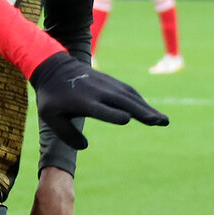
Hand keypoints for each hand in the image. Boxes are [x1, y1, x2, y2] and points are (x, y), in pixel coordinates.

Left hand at [29, 53, 168, 150]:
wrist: (54, 68)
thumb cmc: (52, 97)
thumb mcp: (51, 117)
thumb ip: (66, 134)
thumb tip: (84, 147)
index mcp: (82, 101)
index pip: (101, 109)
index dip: (113, 114)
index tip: (127, 119)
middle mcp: (97, 91)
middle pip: (123, 102)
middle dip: (142, 111)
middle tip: (160, 122)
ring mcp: (105, 84)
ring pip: (129, 96)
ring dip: (147, 107)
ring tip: (162, 120)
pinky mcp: (109, 81)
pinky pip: (128, 91)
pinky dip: (140, 100)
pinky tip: (150, 111)